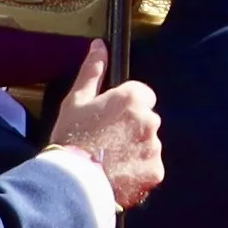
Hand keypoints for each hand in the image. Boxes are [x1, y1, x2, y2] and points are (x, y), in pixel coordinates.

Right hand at [47, 81, 166, 211]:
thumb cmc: (71, 138)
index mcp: (132, 99)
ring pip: (149, 144)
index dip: (125, 106)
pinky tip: (117, 175)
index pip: (142, 94)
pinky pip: (150, 167)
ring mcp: (154, 147)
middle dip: (132, 127)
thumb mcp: (76, 101)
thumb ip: (92, 71)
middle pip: (147, 119)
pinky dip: (138, 170)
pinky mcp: (156, 171)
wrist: (73, 182)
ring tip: (109, 161)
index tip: (109, 118)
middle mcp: (149, 120)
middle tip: (106, 141)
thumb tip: (99, 45)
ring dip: (135, 149)